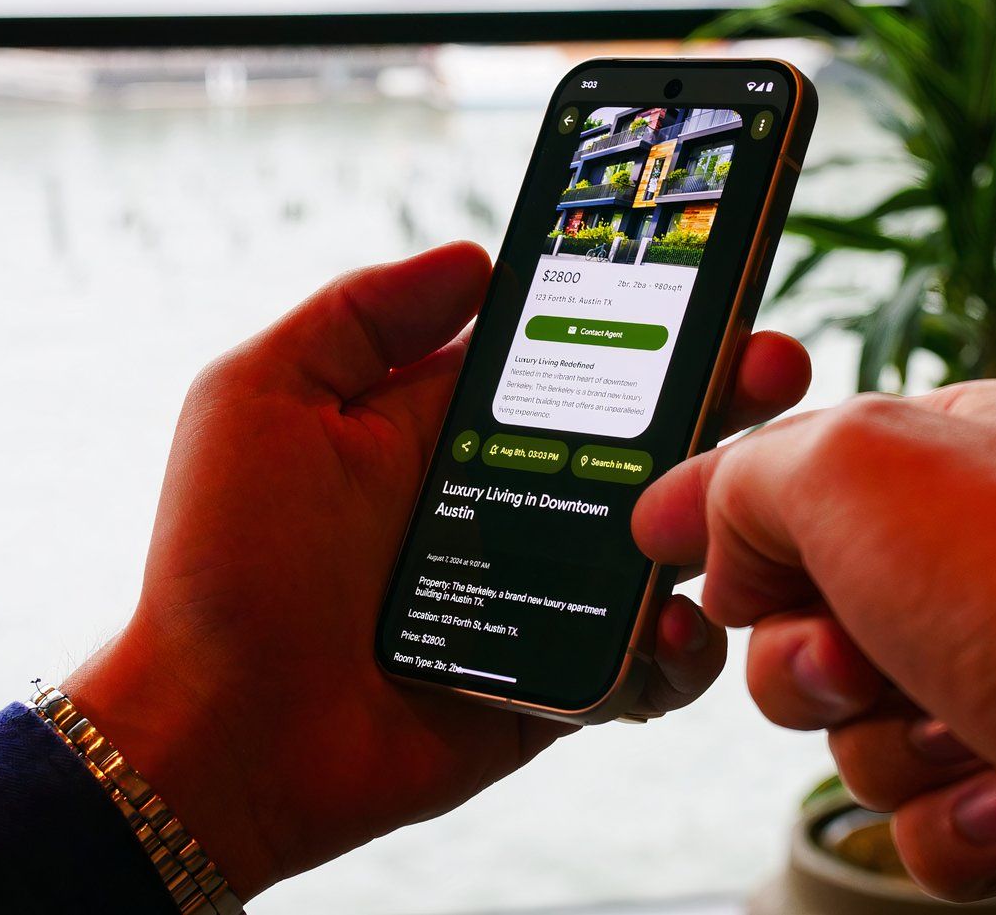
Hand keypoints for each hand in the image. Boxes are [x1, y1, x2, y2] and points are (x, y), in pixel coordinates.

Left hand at [65, 242, 811, 898]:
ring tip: (740, 499)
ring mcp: (541, 595)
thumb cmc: (223, 562)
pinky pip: (651, 663)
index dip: (640, 318)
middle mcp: (508, 502)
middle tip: (773, 366)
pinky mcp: (561, 685)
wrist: (222, 734)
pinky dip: (681, 648)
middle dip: (720, 395)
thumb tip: (478, 261)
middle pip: (641, 441)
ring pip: (666, 546)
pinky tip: (676, 623)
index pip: (567, 358)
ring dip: (720, 517)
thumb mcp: (261, 399)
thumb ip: (361, 316)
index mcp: (448, 429)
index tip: (710, 278)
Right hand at [633, 381, 995, 914]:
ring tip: (968, 734)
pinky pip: (936, 815)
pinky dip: (955, 818)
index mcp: (968, 449)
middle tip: (858, 666)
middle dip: (814, 665)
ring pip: (870, 728)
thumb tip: (699, 526)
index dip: (746, 528)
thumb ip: (745, 475)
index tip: (701, 565)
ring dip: (893, 747)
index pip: (810, 476)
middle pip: (820, 619)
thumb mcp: (850, 465)